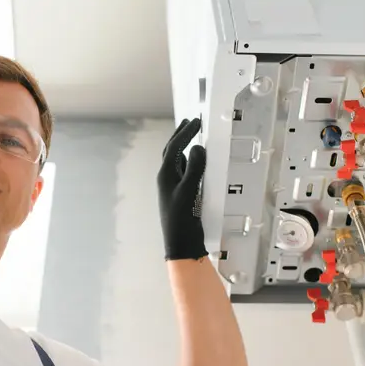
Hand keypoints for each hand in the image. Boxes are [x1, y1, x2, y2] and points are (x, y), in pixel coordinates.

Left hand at [157, 118, 207, 260]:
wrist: (182, 244)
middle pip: (172, 151)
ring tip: (192, 136)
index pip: (175, 147)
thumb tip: (198, 147)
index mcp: (165, 175)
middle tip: (190, 122)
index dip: (186, 132)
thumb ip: (194, 168)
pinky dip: (189, 161)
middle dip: (180, 135)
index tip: (196, 121)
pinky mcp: (180, 195)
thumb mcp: (189, 192)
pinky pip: (184, 172)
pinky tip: (196, 162)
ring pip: (177, 160)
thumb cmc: (182, 219)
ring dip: (184, 146)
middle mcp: (166, 178)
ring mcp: (172, 187)